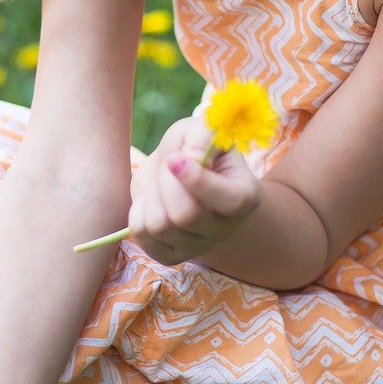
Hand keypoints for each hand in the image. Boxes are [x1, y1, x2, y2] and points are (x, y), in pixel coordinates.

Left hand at [128, 113, 260, 266]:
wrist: (175, 170)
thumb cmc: (194, 146)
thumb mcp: (202, 128)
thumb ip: (201, 136)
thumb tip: (189, 161)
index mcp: (245, 196)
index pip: (228, 201)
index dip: (197, 180)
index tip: (174, 157)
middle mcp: (225, 228)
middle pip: (185, 215)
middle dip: (166, 182)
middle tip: (168, 163)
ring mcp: (198, 246)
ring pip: (160, 226)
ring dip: (151, 194)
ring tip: (160, 182)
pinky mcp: (171, 255)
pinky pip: (142, 236)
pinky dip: (137, 212)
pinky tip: (151, 201)